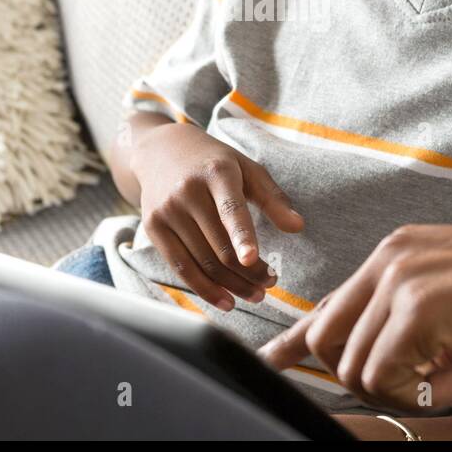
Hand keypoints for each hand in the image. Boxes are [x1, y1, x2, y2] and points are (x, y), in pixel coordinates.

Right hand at [130, 122, 303, 309]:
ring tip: (256, 295)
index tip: (253, 258)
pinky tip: (226, 300)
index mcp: (216, 172)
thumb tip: (298, 227)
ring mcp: (167, 210)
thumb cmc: (213, 162)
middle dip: (249, 272)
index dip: (242, 236)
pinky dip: (205, 289)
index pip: (231, 209)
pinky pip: (181, 267)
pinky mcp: (153, 227)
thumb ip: (273, 198)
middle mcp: (187, 191)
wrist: (160, 151)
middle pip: (220, 245)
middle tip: (270, 283)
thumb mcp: (246, 169)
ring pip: (203, 261)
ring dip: (232, 285)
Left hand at [259, 223, 451, 412]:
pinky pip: (385, 376)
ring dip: (404, 390)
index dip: (299, 340)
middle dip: (364, 378)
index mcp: (395, 252)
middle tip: (424, 384)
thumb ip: (408, 318)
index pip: (331, 302)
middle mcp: (389, 258)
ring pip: (354, 367)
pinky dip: (423, 395)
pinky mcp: (415, 309)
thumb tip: (371, 359)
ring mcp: (399, 280)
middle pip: (328, 340)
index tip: (274, 361)